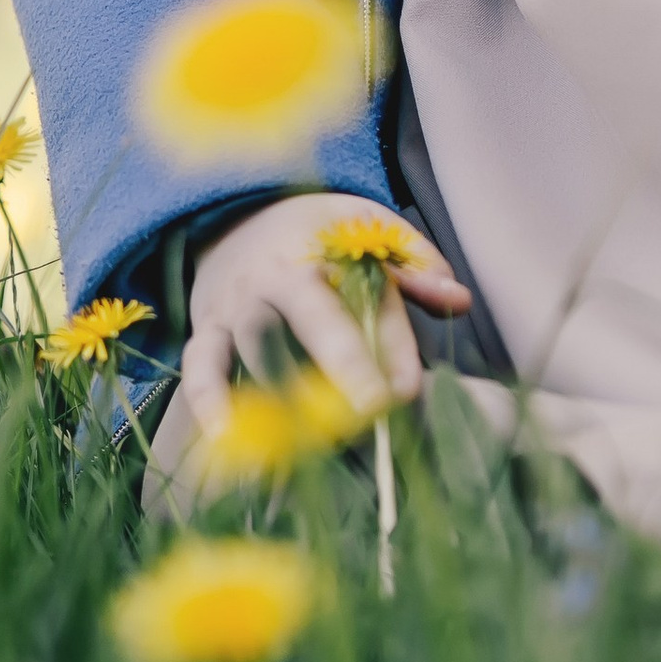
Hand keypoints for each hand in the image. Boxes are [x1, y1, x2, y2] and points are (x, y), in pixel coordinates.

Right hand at [142, 189, 469, 512]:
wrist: (242, 216)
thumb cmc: (323, 235)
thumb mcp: (374, 231)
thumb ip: (419, 265)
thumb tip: (460, 299)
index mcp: (325, 255)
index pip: (364, 302)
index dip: (390, 347)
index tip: (408, 392)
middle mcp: (276, 278)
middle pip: (310, 323)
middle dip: (343, 365)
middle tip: (371, 411)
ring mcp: (237, 305)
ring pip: (260, 351)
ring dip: (288, 399)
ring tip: (316, 445)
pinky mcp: (208, 330)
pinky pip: (201, 366)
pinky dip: (209, 400)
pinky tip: (225, 437)